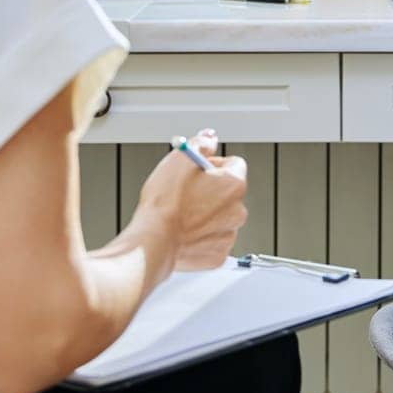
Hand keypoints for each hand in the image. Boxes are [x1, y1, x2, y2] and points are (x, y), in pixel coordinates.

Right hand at [135, 130, 248, 270]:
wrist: (154, 241)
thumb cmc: (166, 201)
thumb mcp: (181, 158)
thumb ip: (201, 143)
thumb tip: (210, 137)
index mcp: (235, 184)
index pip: (233, 164)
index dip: (212, 164)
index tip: (195, 170)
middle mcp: (238, 210)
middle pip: (227, 192)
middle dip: (209, 190)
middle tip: (184, 192)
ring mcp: (228, 235)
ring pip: (219, 217)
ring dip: (204, 214)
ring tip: (180, 214)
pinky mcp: (216, 255)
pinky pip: (211, 240)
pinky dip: (199, 237)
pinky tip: (182, 232)